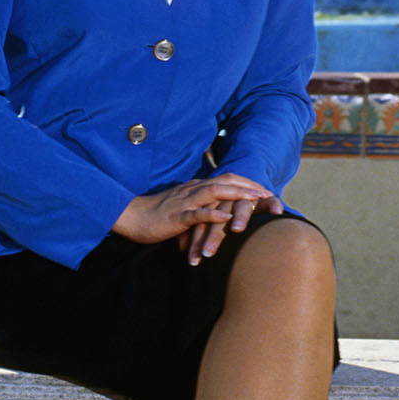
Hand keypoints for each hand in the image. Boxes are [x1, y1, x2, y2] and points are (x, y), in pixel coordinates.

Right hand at [113, 175, 283, 265]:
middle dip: (248, 186)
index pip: (225, 180)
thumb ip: (198, 206)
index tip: (264, 190)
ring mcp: (184, 202)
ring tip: (254, 200)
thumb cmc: (155, 215)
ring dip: (236, 195)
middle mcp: (192, 191)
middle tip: (268, 193)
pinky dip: (211, 215)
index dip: (246, 184)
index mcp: (195, 188)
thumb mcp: (182, 207)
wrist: (130, 217)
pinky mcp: (175, 217)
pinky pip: (195, 214)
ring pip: (214, 193)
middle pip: (225, 181)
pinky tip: (225, 219)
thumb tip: (215, 212)